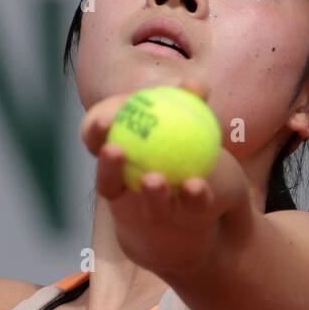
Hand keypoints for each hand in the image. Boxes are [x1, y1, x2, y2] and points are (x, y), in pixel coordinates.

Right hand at [81, 78, 247, 276]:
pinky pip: (186, 211)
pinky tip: (196, 186)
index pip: (97, 142)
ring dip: (149, 193)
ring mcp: (150, 211)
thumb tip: (193, 84)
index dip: (95, 131)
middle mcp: (127, 189)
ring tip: (154, 179)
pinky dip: (191, 197)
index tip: (105, 118)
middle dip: (107, 165)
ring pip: (144, 206)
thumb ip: (190, 104)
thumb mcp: (190, 124)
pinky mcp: (182, 225)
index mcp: (120, 155)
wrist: (213, 198)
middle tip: (115, 149)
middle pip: (107, 180)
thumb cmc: (189, 150)